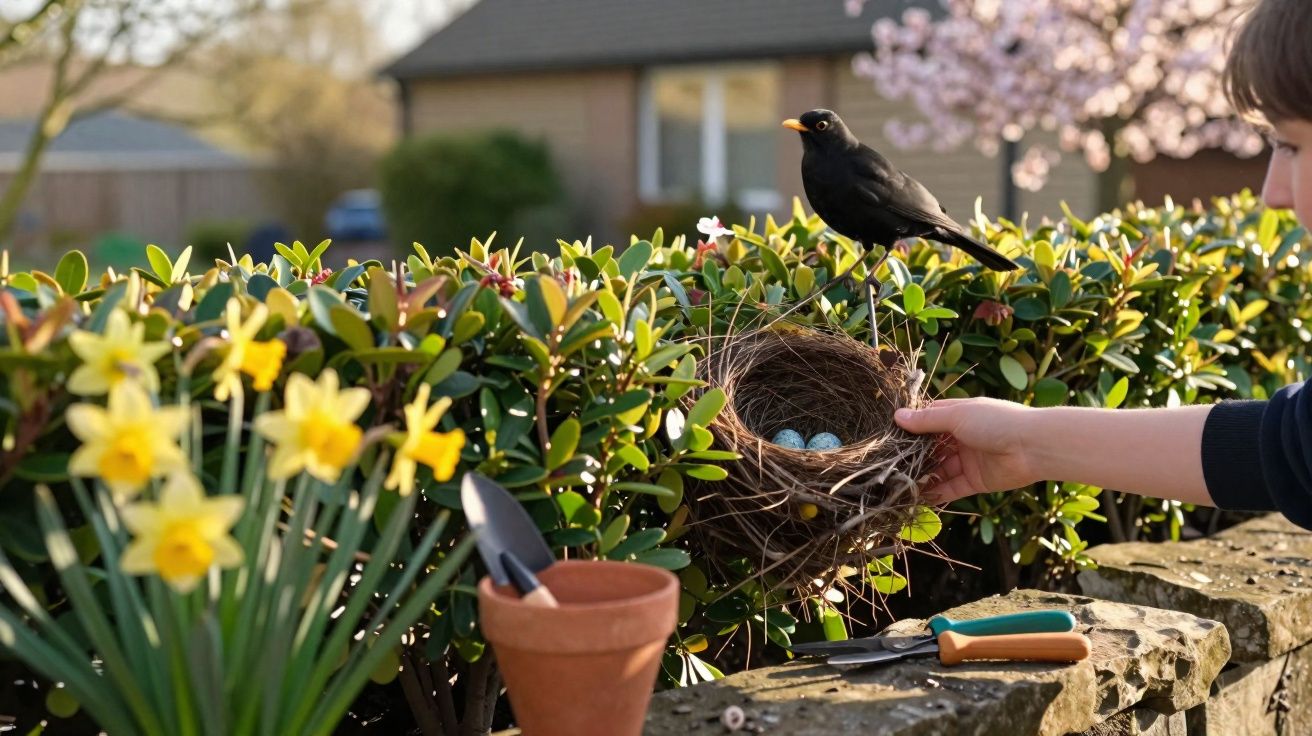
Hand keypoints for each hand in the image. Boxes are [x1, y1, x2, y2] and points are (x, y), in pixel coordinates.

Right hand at [894, 398, 1039, 503]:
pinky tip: (919, 497)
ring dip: (923, 476)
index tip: (889, 436)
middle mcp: (962, 437)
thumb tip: (898, 417)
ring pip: (940, 469)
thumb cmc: (996, 422)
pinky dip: (937, 492)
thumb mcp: (958, 416)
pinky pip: (951, 487)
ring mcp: (968, 460)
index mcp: (959, 415)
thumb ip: (927, 420)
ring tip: (900, 484)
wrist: (1032, 447)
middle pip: (932, 447)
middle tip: (890, 465)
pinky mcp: (975, 481)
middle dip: (914, 455)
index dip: (911, 427)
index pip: (929, 420)